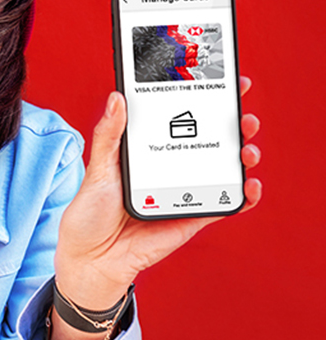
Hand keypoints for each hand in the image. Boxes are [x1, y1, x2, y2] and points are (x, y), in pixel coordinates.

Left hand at [54, 76, 261, 309]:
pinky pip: (224, 204)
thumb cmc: (90, 213)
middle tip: (242, 113)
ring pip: (222, 168)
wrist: (91, 258)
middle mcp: (169, 167)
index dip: (202, 100)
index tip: (220, 80)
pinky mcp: (192, 216)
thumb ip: (109, 135)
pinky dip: (243, 195)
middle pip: (209, 139)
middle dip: (233, 123)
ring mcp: (183, 191)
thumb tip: (116, 98)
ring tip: (246, 149)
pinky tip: (249, 186)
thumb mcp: (98, 169)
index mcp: (148, 151)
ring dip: (243, 155)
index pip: (179, 118)